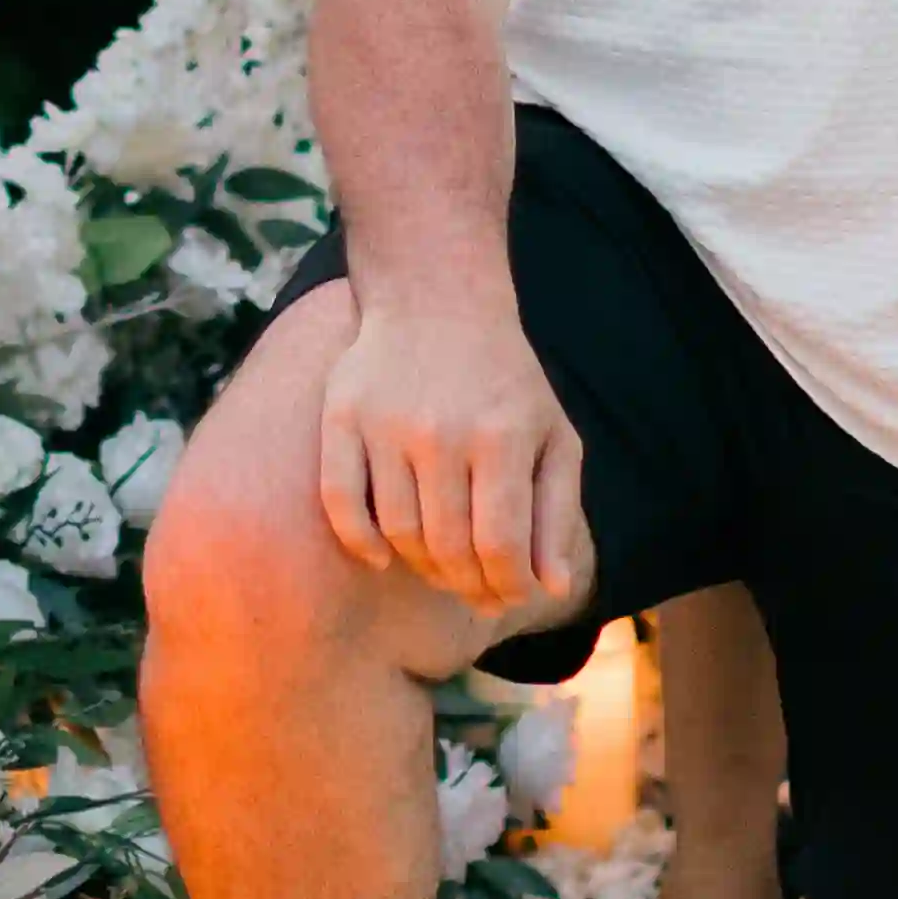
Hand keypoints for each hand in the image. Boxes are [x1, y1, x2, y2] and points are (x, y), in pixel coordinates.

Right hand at [318, 293, 594, 616]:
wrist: (438, 302)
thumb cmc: (505, 382)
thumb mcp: (552, 437)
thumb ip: (557, 514)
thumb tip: (554, 588)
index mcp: (503, 435)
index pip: (501, 545)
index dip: (508, 587)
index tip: (512, 596)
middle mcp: (443, 430)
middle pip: (449, 547)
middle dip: (468, 586)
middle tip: (477, 592)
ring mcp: (386, 423)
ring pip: (398, 532)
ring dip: (421, 567)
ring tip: (441, 568)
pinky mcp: (343, 416)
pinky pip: (341, 503)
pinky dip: (360, 543)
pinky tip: (381, 557)